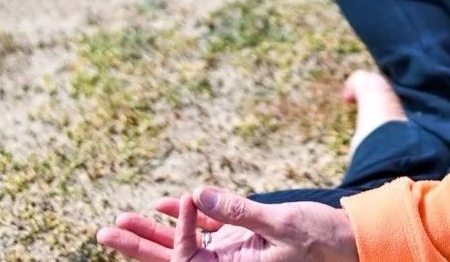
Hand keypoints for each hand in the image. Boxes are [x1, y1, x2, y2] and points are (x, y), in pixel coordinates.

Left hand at [96, 187, 358, 261]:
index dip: (177, 231)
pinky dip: (183, 219)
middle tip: (105, 232)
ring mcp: (228, 254)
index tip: (187, 199)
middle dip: (138, 246)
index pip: (187, 259)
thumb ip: (238, 211)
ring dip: (152, 233)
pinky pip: (202, 232)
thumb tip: (197, 195)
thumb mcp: (280, 223)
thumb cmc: (318, 239)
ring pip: (180, 246)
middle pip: (170, 260)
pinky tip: (163, 205)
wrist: (345, 241)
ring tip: (120, 221)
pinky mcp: (237, 240)